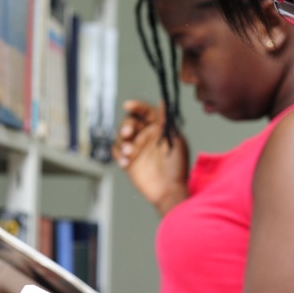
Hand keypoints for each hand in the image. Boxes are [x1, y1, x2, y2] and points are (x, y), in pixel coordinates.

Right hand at [115, 100, 189, 214]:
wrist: (169, 190)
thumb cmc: (177, 166)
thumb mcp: (175, 140)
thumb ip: (167, 121)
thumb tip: (163, 102)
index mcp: (157, 128)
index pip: (145, 112)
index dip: (136, 106)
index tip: (128, 105)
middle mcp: (145, 136)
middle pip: (129, 122)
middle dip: (126, 125)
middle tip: (128, 133)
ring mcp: (135, 148)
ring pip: (120, 136)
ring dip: (122, 141)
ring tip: (129, 152)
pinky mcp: (128, 161)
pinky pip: (116, 152)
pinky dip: (118, 154)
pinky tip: (126, 161)